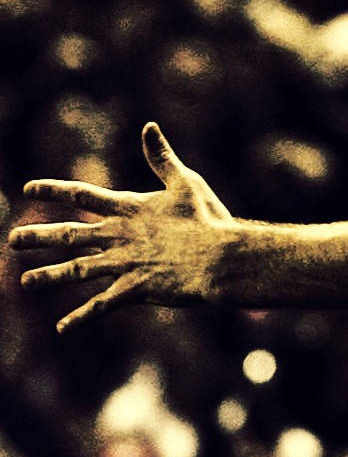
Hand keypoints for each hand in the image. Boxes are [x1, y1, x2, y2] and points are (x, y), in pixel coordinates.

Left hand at [8, 123, 233, 332]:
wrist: (219, 257)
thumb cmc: (206, 218)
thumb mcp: (185, 182)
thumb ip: (162, 158)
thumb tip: (148, 127)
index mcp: (129, 208)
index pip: (82, 195)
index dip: (54, 190)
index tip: (28, 188)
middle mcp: (119, 236)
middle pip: (69, 235)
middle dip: (38, 237)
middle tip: (13, 240)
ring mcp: (123, 264)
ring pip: (76, 271)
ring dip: (49, 277)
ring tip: (26, 282)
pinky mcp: (133, 289)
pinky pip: (100, 306)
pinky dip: (80, 318)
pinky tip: (60, 329)